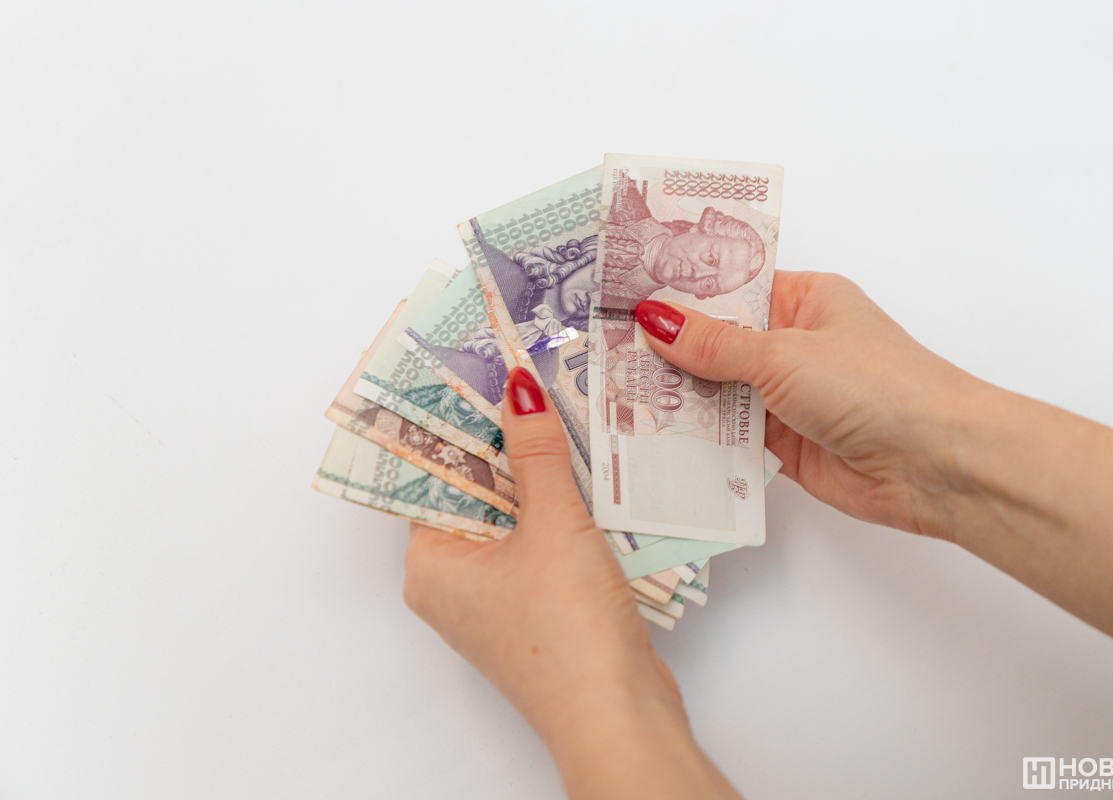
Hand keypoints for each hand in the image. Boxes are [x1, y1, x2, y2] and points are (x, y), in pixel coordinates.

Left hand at [403, 367, 741, 798]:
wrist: (618, 714)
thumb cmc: (568, 630)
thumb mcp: (551, 525)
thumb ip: (536, 452)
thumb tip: (517, 388)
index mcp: (431, 565)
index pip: (431, 475)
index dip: (455, 423)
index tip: (477, 373)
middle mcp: (453, 584)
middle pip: (473, 493)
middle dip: (505, 441)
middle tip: (530, 381)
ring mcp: (497, 600)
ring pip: (512, 516)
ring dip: (540, 473)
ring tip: (565, 412)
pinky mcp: (539, 609)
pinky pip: (540, 542)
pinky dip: (561, 509)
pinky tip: (591, 471)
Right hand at [637, 271, 1112, 684]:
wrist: (938, 465)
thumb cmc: (877, 386)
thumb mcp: (785, 354)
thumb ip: (714, 344)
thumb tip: (653, 318)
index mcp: (804, 299)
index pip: (729, 285)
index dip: (678, 287)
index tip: (621, 289)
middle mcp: (793, 343)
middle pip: (716, 340)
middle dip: (665, 346)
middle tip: (598, 346)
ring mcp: (787, 397)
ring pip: (717, 391)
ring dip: (675, 396)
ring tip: (607, 391)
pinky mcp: (783, 446)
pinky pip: (727, 437)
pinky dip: (695, 438)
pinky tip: (647, 436)